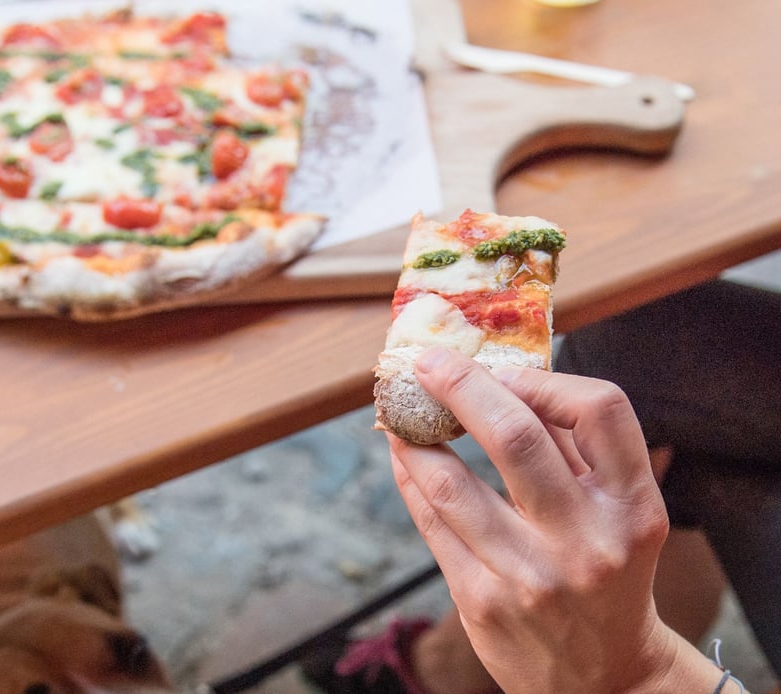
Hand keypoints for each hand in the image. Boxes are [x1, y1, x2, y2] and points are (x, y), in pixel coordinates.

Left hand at [388, 348, 719, 691]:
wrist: (604, 676)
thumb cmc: (608, 573)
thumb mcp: (617, 514)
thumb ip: (571, 447)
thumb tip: (506, 375)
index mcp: (633, 507)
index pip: (600, 410)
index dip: (544, 378)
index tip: (502, 371)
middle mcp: (587, 541)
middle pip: (515, 437)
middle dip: (460, 386)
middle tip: (426, 362)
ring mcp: (530, 576)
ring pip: (451, 484)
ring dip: (415, 437)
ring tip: (399, 411)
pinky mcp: (482, 603)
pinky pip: (431, 525)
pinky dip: (411, 480)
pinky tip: (403, 457)